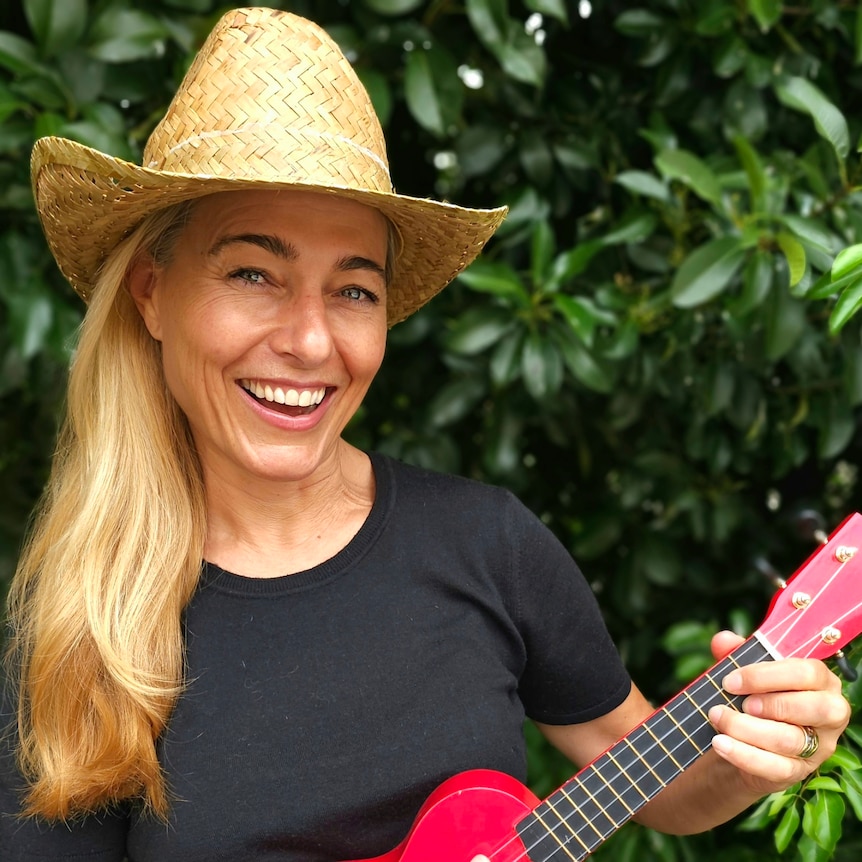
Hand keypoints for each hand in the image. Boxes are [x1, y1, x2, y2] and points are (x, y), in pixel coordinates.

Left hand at [706, 630, 850, 796]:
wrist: (745, 738)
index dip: (767, 676)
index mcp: (821, 680)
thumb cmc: (755, 694)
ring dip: (748, 730)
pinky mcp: (800, 771)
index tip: (731, 681)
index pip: (807, 673)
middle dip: (772, 704)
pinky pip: (777, 768)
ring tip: (717, 718)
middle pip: (815, 709)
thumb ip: (736, 652)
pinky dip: (744, 755)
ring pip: (792, 740)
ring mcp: (819, 746)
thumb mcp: (747, 672)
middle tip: (740, 703)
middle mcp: (830, 713)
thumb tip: (723, 640)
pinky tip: (720, 743)